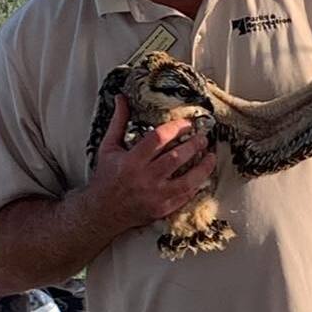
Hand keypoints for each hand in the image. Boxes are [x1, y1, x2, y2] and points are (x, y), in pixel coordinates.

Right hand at [87, 97, 217, 236]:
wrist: (101, 213)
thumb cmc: (105, 179)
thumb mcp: (108, 148)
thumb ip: (118, 122)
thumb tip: (121, 98)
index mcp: (131, 161)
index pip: (159, 138)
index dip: (177, 127)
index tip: (187, 123)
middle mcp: (144, 179)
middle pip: (176, 158)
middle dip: (194, 145)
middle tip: (202, 137)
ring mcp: (154, 197)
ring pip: (187, 181)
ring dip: (203, 167)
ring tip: (210, 156)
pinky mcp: (161, 210)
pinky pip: (184, 197)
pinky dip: (195, 186)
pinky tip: (201, 177)